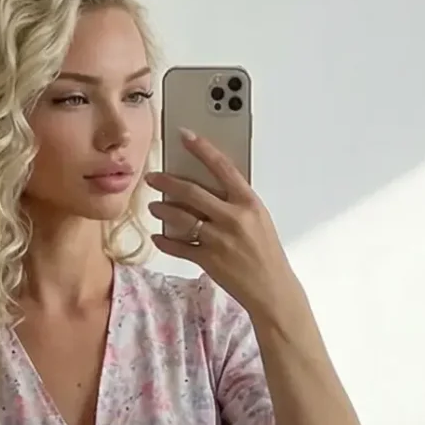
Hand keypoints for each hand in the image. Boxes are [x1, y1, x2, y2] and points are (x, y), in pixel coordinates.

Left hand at [146, 128, 304, 329]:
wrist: (272, 288)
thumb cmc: (266, 252)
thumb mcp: (258, 219)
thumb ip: (236, 202)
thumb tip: (209, 186)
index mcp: (248, 203)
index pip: (222, 167)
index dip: (202, 148)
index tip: (185, 135)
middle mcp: (233, 218)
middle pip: (192, 192)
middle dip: (167, 182)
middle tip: (152, 177)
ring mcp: (220, 239)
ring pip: (181, 218)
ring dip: (163, 210)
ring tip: (153, 206)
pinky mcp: (209, 260)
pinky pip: (179, 247)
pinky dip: (165, 241)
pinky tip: (159, 236)